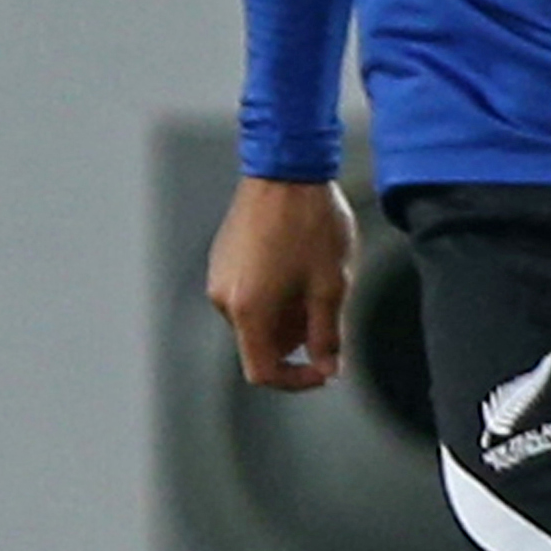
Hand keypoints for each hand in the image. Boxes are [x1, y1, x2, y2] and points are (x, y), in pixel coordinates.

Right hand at [207, 176, 356, 393]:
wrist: (286, 170)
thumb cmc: (311, 224)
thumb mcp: (331, 285)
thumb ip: (327, 335)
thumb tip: (328, 369)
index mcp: (248, 311)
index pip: (262, 372)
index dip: (296, 381)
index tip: (324, 370)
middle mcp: (223, 298)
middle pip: (261, 344)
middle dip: (297, 339)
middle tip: (329, 308)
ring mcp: (218, 277)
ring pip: (256, 319)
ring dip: (287, 315)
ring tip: (316, 279)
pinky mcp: (222, 259)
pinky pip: (248, 294)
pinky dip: (273, 294)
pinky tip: (298, 264)